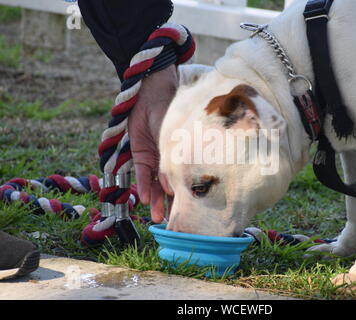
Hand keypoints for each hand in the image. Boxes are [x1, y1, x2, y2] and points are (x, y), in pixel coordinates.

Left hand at [128, 65, 176, 222]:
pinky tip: (145, 199)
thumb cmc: (173, 112)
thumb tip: (172, 187)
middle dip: (170, 205)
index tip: (192, 212)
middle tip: (172, 222)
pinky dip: (143, 186)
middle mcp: (169, 160)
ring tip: (157, 218)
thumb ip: (174, 162)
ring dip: (156, 201)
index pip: (185, 180)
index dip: (188, 196)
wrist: (153, 94)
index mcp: (183, 156)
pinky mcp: (140, 154)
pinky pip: (141, 173)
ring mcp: (154, 158)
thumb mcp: (177, 139)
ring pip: (154, 184)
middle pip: (169, 187)